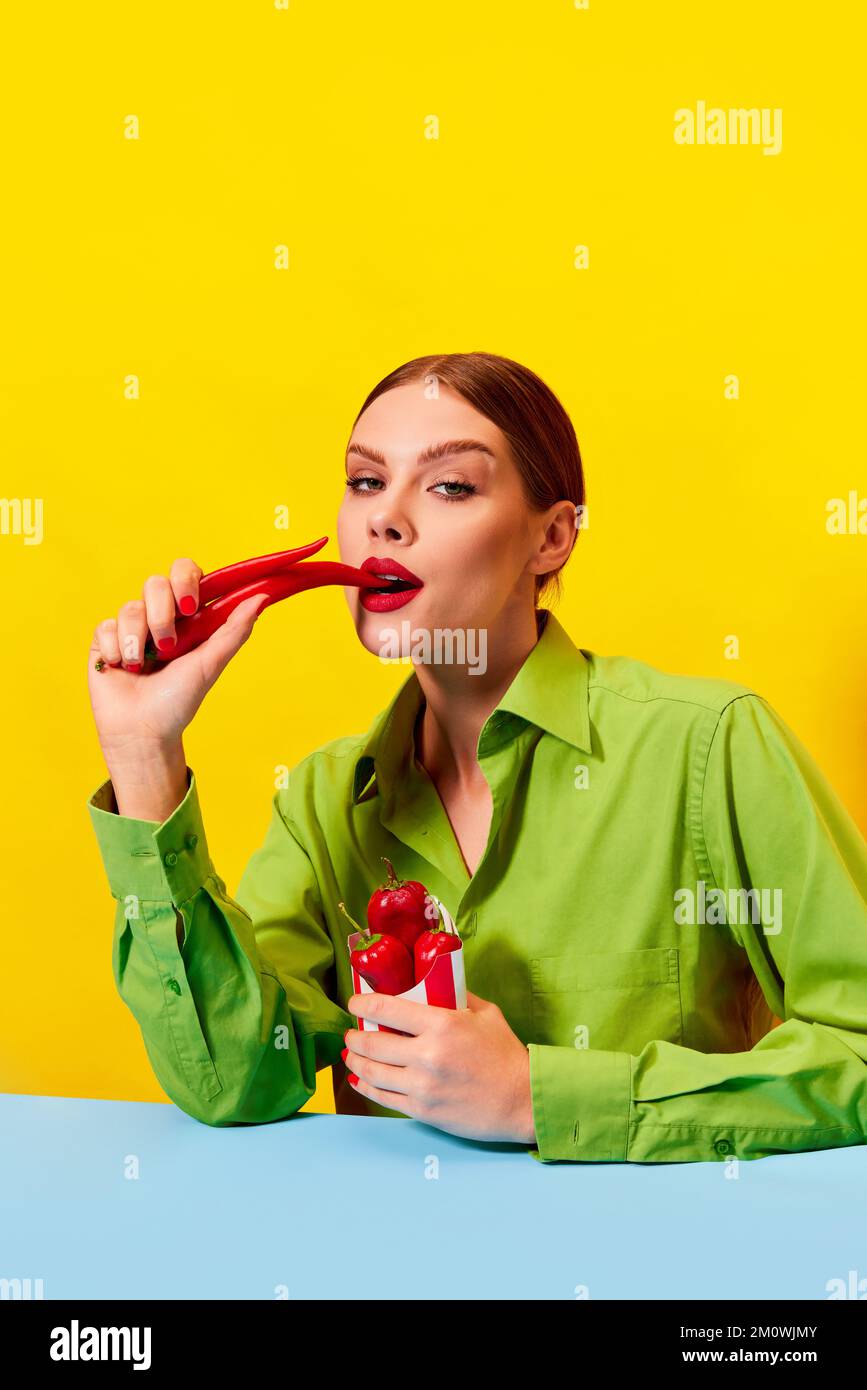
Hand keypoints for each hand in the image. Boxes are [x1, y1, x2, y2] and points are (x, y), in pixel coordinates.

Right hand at [87, 558, 268, 758]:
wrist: (143, 731)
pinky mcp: (106, 640)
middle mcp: (159, 617)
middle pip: (155, 583)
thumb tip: (261, 598)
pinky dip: (117, 649)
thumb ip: (235, 630)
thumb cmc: (179, 702)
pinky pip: (106, 625)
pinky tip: (122, 668)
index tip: (190, 604)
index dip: (185, 578)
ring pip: (130, 607)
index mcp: (187, 618)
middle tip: (167, 646)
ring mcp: (132, 628)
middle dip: (161, 616)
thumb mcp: (211, 664)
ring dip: (138, 640)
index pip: (185, 573)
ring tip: (141, 666)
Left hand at [344, 989, 535, 1143]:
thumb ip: (456, 997)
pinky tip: (359, 1080)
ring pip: (372, 1072)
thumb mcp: (486, 1013)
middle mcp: (427, 1055)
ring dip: (355, 1061)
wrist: (521, 1100)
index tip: (354, 1003)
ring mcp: (422, 1086)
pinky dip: (366, 1087)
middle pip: (372, 1043)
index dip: (362, 1004)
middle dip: (355, 1036)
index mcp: (442, 1025)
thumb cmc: (506, 1054)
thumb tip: (434, 983)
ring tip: (351, 1054)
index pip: (387, 1009)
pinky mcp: (422, 1110)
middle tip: (351, 1032)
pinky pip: (383, 1097)